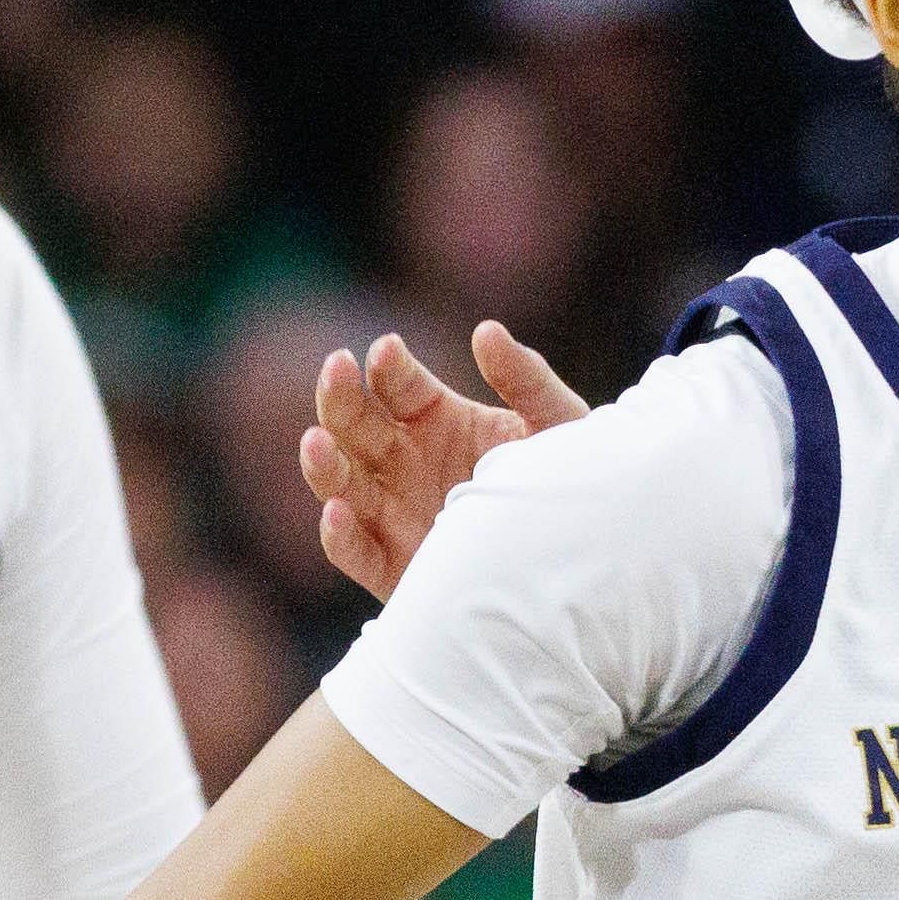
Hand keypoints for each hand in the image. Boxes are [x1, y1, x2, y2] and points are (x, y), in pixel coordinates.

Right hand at [302, 326, 584, 600]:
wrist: (582, 560)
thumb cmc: (565, 483)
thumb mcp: (557, 425)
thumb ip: (526, 380)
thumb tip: (486, 331)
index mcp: (435, 417)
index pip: (397, 384)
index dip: (388, 367)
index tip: (387, 351)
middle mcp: (404, 461)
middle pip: (355, 425)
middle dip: (340, 397)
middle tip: (336, 369)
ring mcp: (393, 513)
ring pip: (341, 484)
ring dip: (324, 463)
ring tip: (316, 441)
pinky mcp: (395, 567)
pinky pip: (356, 552)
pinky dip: (340, 536)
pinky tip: (337, 512)